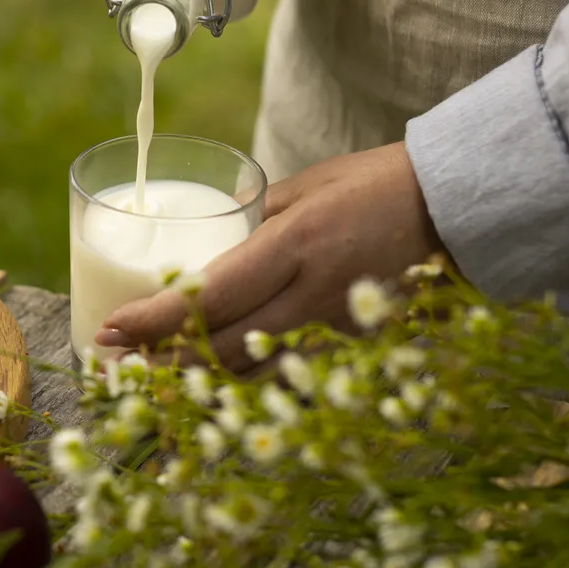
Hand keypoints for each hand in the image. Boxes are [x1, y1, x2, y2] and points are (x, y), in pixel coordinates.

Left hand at [94, 143, 444, 370]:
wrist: (457, 210)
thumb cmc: (374, 185)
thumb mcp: (304, 187)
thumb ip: (253, 216)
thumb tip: (210, 238)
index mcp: (294, 246)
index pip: (211, 296)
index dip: (155, 320)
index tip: (111, 330)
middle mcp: (312, 296)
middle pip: (221, 347)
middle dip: (161, 360)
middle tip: (116, 361)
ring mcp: (336, 331)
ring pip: (251, 371)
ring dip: (195, 379)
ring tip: (148, 375)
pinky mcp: (354, 350)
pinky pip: (286, 375)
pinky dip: (244, 382)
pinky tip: (211, 381)